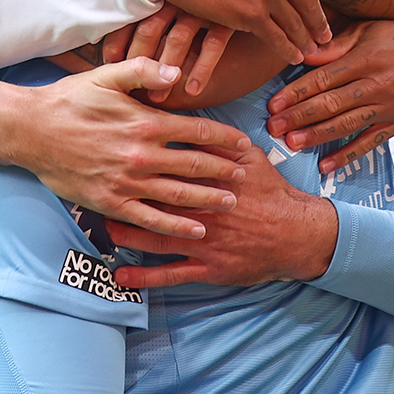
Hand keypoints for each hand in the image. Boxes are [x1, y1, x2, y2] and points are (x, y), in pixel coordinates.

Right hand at [14, 57, 250, 240]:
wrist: (30, 131)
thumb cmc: (69, 100)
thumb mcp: (106, 75)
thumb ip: (143, 70)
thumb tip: (176, 73)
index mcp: (145, 122)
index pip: (198, 131)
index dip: (225, 139)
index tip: (243, 145)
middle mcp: (142, 154)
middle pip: (195, 165)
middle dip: (224, 171)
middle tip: (244, 176)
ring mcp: (128, 181)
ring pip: (180, 194)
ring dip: (209, 199)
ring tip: (230, 202)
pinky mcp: (112, 202)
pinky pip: (152, 219)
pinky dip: (177, 227)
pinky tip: (196, 230)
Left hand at [102, 3, 235, 102]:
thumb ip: (149, 7)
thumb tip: (113, 35)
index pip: (129, 15)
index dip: (116, 41)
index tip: (110, 65)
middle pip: (150, 28)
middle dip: (138, 62)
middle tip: (132, 89)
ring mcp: (205, 3)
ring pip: (179, 38)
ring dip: (166, 71)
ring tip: (159, 98)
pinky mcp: (230, 13)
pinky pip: (213, 42)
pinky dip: (202, 68)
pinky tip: (194, 91)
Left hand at [105, 142, 336, 287]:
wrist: (296, 234)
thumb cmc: (270, 192)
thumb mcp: (249, 156)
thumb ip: (217, 139)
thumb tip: (187, 117)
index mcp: (209, 180)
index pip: (167, 167)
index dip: (138, 160)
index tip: (111, 151)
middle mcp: (201, 210)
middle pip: (154, 201)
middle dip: (124, 196)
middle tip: (96, 187)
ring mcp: (203, 241)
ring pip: (156, 237)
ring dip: (127, 233)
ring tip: (101, 226)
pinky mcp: (207, 268)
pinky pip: (171, 274)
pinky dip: (145, 277)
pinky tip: (121, 275)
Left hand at [266, 18, 393, 172]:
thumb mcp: (365, 30)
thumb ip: (334, 45)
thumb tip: (302, 53)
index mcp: (365, 59)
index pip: (324, 78)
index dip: (296, 93)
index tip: (274, 104)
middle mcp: (377, 85)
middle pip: (331, 104)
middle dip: (299, 117)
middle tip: (273, 128)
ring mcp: (389, 107)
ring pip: (347, 125)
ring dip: (317, 136)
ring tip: (291, 144)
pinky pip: (369, 143)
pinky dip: (347, 156)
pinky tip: (325, 165)